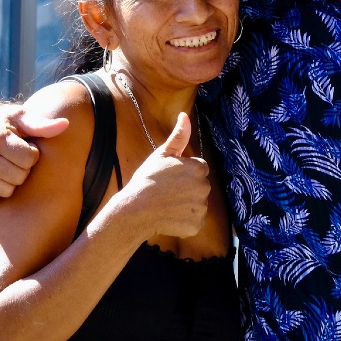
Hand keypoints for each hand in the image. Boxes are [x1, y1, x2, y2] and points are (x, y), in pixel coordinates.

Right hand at [0, 104, 69, 201]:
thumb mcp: (22, 119)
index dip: (31, 154)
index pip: (29, 159)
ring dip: (10, 181)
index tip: (23, 146)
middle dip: (22, 168)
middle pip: (19, 177)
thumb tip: (66, 124)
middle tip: (13, 157)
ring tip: (4, 165)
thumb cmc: (4, 123)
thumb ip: (42, 125)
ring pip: (6, 190)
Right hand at [124, 113, 211, 238]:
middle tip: (168, 191)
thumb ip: (178, 136)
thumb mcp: (162, 154)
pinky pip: (195, 222)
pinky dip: (185, 222)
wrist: (136, 209)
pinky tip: (170, 217)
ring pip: (198, 204)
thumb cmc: (147, 180)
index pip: (199, 169)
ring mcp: (202, 207)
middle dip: (188, 189)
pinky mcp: (197, 225)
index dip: (184, 173)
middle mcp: (205, 187)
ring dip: (187, 205)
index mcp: (199, 168)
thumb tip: (185, 115)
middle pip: (200, 187)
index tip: (170, 178)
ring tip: (168, 204)